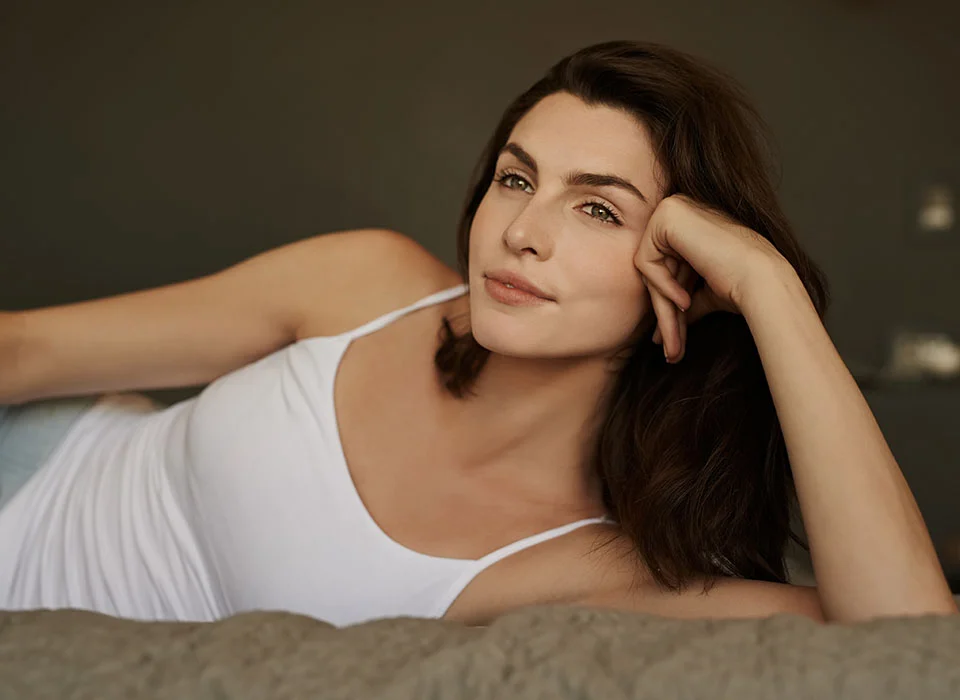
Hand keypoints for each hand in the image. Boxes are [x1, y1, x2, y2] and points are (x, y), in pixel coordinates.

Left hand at [634, 194, 790, 362]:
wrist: (762, 280)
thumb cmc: (739, 286)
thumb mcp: (701, 293)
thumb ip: (680, 298)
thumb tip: (662, 329)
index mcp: (690, 222)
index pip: (665, 266)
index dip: (669, 302)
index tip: (673, 336)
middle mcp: (680, 208)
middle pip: (655, 270)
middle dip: (663, 312)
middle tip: (669, 350)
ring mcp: (673, 207)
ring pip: (649, 270)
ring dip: (662, 309)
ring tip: (673, 343)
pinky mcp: (667, 215)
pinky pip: (646, 261)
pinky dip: (662, 286)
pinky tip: (684, 300)